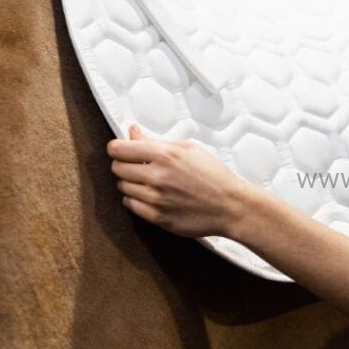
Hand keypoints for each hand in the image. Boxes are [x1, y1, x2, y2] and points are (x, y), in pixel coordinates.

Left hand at [107, 124, 249, 237]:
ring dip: (131, 184)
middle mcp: (156, 176)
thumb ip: (155, 140)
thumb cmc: (214, 176)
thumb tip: (132, 132)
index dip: (118, 149)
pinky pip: (131, 205)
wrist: (231, 206)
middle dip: (124, 166)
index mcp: (164, 154)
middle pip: (117, 168)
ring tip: (150, 183)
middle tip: (139, 167)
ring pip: (123, 187)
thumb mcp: (188, 149)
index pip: (118, 149)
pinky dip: (137, 200)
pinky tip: (152, 196)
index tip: (122, 151)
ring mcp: (155, 198)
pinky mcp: (157, 217)